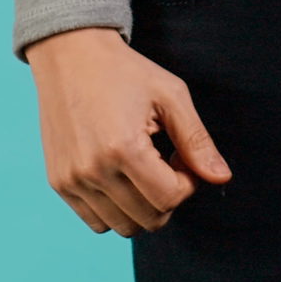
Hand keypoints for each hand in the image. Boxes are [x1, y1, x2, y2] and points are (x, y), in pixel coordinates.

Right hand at [26, 26, 230, 235]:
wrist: (70, 54)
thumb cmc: (124, 71)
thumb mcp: (170, 94)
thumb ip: (197, 140)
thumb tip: (221, 178)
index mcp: (124, 148)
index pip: (169, 199)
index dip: (186, 183)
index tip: (180, 157)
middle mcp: (93, 171)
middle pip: (148, 219)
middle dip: (167, 196)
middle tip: (164, 160)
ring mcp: (72, 180)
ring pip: (122, 226)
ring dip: (141, 206)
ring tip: (141, 167)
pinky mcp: (59, 184)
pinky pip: (95, 221)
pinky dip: (114, 209)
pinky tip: (119, 174)